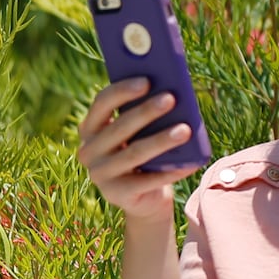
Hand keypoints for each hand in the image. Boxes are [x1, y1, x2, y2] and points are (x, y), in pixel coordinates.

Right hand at [77, 77, 198, 224]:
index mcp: (90, 128)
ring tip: (185, 130)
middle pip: (119, 127)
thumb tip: (170, 91)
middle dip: (146, 111)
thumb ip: (142, 113)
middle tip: (171, 98)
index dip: (123, 91)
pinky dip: (170, 171)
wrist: (144, 198)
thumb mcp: (138, 133)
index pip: (102, 103)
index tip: (147, 80)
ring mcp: (100, 175)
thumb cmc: (143, 153)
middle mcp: (88, 151)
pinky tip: (189, 163)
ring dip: (161, 140)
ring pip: (134, 153)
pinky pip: (147, 181)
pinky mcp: (116, 195)